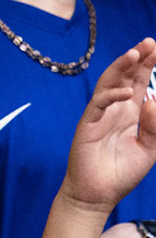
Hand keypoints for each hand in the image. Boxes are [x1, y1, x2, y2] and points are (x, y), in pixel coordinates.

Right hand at [62, 39, 155, 213]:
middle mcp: (115, 109)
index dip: (148, 65)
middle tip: (149, 42)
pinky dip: (110, 96)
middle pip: (124, 76)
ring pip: (108, 84)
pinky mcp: (88, 125)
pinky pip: (98, 105)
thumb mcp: (150, 150)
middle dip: (137, 59)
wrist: (98, 194)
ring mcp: (100, 115)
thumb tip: (152, 100)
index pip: (139, 82)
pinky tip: (125, 93)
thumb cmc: (121, 173)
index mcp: (130, 113)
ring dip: (120, 68)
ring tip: (134, 54)